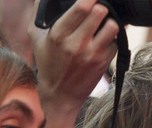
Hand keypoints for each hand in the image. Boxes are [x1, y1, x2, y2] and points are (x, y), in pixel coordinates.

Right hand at [31, 0, 118, 127]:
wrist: (60, 95)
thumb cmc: (48, 63)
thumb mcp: (36, 38)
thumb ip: (38, 14)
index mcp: (58, 34)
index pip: (81, 8)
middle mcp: (76, 43)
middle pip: (100, 12)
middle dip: (101, 7)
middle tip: (98, 10)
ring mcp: (92, 54)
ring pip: (113, 27)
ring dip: (110, 22)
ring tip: (103, 24)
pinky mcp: (103, 63)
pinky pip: (115, 42)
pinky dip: (112, 39)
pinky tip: (103, 40)